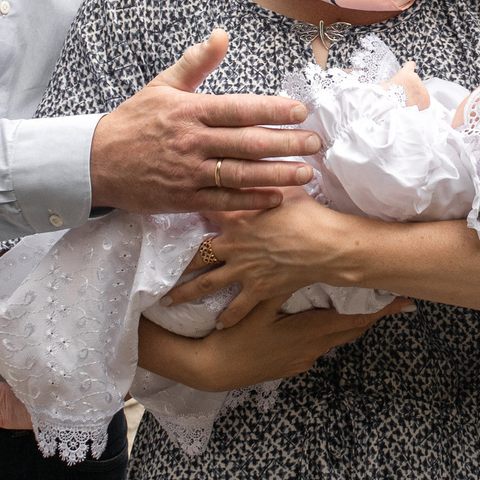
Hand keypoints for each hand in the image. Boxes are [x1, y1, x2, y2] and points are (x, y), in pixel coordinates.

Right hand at [90, 30, 324, 213]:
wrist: (96, 162)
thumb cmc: (134, 121)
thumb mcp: (162, 86)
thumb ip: (196, 63)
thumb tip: (221, 34)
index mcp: (190, 111)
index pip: (239, 109)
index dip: (273, 110)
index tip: (301, 111)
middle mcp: (192, 142)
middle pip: (247, 143)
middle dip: (286, 143)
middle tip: (316, 143)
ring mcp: (189, 172)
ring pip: (241, 174)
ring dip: (277, 175)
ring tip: (305, 173)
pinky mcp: (184, 198)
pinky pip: (224, 200)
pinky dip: (252, 200)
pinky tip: (277, 199)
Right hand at [140, 299, 405, 392]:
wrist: (213, 370)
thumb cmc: (235, 336)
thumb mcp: (256, 306)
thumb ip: (279, 282)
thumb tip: (296, 257)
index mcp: (310, 330)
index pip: (356, 319)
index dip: (382, 310)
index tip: (405, 301)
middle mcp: (314, 347)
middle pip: (353, 330)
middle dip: (374, 315)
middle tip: (394, 300)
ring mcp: (304, 359)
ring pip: (337, 339)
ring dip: (352, 323)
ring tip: (367, 307)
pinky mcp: (293, 365)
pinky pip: (320, 346)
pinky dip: (330, 333)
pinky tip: (325, 324)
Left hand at [165, 194, 362, 327]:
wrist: (326, 244)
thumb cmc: (308, 212)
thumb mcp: (284, 187)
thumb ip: (264, 176)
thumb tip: (256, 155)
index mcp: (236, 217)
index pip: (204, 209)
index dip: (185, 208)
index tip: (167, 208)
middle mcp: (233, 244)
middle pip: (196, 254)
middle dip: (174, 263)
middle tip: (154, 269)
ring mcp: (243, 269)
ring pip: (207, 283)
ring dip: (186, 293)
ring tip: (168, 301)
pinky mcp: (258, 288)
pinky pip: (238, 306)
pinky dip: (227, 316)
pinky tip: (217, 324)